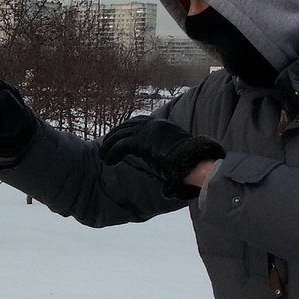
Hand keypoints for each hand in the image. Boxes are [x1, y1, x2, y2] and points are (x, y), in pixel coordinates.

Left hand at [99, 117, 225, 199]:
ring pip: (121, 135)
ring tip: (103, 156)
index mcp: (162, 125)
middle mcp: (154, 124)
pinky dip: (112, 153)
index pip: (138, 121)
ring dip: (109, 146)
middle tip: (105, 148)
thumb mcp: (176, 155)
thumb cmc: (190, 164)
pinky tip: (108, 161)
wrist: (195, 162)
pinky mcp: (142, 141)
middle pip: (127, 126)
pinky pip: (121, 146)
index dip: (126, 129)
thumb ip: (166, 156)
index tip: (117, 138)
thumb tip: (166, 177)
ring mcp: (148, 131)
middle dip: (114, 136)